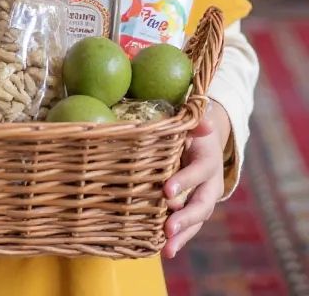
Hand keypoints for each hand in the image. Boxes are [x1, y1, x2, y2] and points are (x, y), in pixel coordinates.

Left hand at [161, 99, 230, 258]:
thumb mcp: (192, 124)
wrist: (205, 143)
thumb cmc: (191, 132)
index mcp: (208, 161)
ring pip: (197, 221)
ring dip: (183, 236)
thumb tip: (206, 125)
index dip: (185, 180)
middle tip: (168, 229)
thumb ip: (196, 124)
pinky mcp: (195, 209)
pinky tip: (164, 250)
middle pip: (202, 204)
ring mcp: (205, 199)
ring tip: (167, 250)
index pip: (199, 171)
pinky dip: (179, 239)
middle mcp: (210, 184)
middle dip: (186, 218)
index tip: (166, 190)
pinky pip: (190, 226)